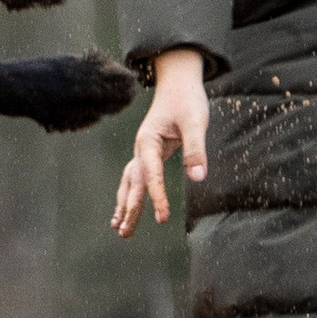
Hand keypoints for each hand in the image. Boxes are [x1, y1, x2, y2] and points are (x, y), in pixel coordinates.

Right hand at [112, 48, 208, 234]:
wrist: (178, 83)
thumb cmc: (187, 100)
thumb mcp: (195, 122)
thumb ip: (195, 149)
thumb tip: (198, 178)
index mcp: (148, 141)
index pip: (151, 174)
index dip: (157, 196)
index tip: (163, 218)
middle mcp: (140, 148)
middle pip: (133, 183)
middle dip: (129, 209)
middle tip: (125, 234)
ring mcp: (142, 152)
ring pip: (130, 183)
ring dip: (124, 205)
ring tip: (118, 229)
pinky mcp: (148, 154)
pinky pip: (136, 178)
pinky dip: (129, 195)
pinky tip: (124, 211)